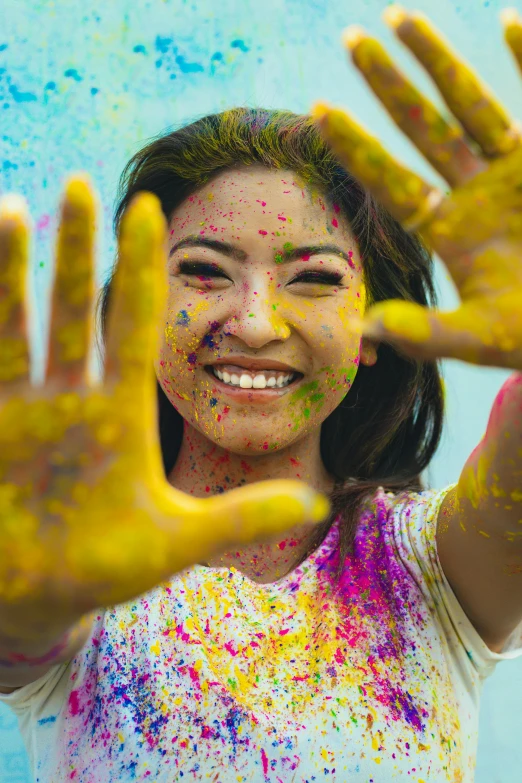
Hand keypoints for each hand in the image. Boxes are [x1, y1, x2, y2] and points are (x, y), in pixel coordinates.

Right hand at [0, 178, 327, 638]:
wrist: (40, 596)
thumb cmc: (106, 568)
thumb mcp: (179, 541)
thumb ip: (240, 516)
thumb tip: (315, 502)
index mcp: (122, 414)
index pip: (136, 326)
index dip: (142, 271)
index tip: (152, 210)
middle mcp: (72, 398)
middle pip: (76, 310)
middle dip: (78, 251)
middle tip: (81, 186)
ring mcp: (24, 409)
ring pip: (17, 325)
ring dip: (11, 270)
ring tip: (12, 208)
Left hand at [312, 5, 521, 371]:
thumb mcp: (478, 338)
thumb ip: (425, 333)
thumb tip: (366, 330)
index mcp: (446, 229)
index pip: (390, 181)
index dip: (355, 148)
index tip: (318, 110)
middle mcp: (472, 191)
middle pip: (421, 128)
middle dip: (387, 85)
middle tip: (350, 39)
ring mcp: (513, 170)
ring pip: (470, 103)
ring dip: (437, 60)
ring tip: (398, 16)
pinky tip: (508, 21)